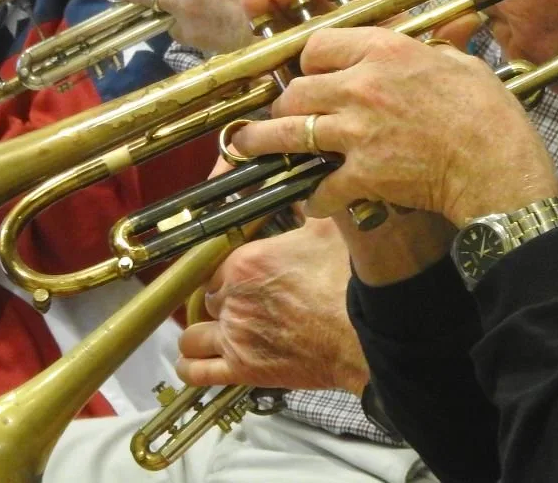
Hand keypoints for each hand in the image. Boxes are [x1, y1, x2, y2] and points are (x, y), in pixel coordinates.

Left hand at [175, 219, 368, 392]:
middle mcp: (232, 298)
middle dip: (224, 299)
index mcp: (246, 261)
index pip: (215, 263)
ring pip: (194, 334)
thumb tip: (299, 187)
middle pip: (209, 297)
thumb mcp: (328, 228)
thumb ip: (304, 205)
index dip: (229, 269)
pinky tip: (198, 360)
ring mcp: (234, 336)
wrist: (365, 337)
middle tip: (248, 301)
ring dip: (206, 331)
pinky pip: (196, 371)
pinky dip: (192, 365)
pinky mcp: (242, 370)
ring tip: (224, 330)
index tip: (244, 273)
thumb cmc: (348, 281)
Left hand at [230, 26, 557, 228]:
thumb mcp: (457, 63)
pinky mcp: (361, 174)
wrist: (498, 168)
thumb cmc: (488, 115)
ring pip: (289, 131)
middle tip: (285, 114)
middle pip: (297, 88)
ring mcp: (358, 131)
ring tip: (245, 146)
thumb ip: (425, 53)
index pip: (318, 44)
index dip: (308, 60)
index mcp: (385, 49)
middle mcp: (362, 85)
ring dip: (263, 141)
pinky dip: (315, 196)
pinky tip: (312, 200)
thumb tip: (418, 51)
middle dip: (287, 102)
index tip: (308, 72)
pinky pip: (320, 185)